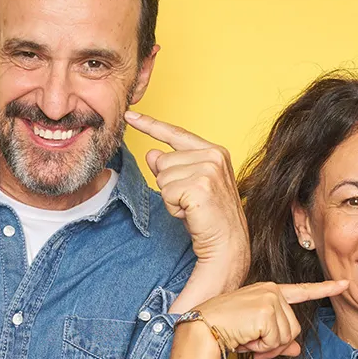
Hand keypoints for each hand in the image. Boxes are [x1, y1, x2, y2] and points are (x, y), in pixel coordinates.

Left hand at [125, 111, 248, 294]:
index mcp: (214, 151)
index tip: (130, 114)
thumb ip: (172, 167)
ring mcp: (208, 169)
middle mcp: (213, 155)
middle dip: (169, 185)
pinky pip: (166, 192)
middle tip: (191, 201)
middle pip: (162, 160)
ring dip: (171, 198)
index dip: (150, 124)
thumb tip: (152, 153)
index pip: (176, 134)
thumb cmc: (209, 218)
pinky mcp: (200, 185)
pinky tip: (191, 213)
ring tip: (192, 208)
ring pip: (162, 177)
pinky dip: (173, 207)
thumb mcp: (188, 187)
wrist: (227, 244)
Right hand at [193, 280, 348, 358]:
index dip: (325, 289)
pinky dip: (262, 347)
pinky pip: (277, 340)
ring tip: (247, 339)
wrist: (201, 328)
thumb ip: (278, 339)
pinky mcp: (266, 310)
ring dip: (268, 346)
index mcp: (268, 291)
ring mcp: (270, 299)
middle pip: (294, 328)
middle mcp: (272, 291)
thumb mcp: (255, 334)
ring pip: (287, 336)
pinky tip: (245, 338)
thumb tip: (297, 351)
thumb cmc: (223, 329)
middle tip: (255, 345)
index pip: (302, 291)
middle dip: (277, 344)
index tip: (344, 284)